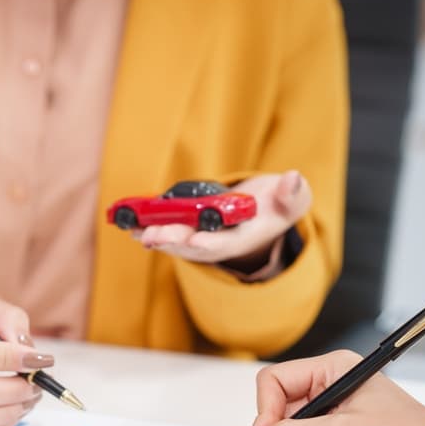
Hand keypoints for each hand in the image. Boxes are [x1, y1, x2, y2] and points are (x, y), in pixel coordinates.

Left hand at [133, 170, 311, 271]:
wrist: (261, 213)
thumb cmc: (275, 205)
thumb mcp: (291, 200)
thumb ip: (293, 195)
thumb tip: (293, 179)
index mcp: (244, 238)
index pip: (225, 243)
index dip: (209, 243)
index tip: (196, 240)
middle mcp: (219, 244)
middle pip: (192, 245)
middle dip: (171, 241)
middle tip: (151, 235)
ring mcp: (201, 240)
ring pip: (174, 242)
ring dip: (153, 237)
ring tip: (134, 230)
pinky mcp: (187, 232)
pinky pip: (166, 232)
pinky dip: (148, 229)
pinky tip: (131, 224)